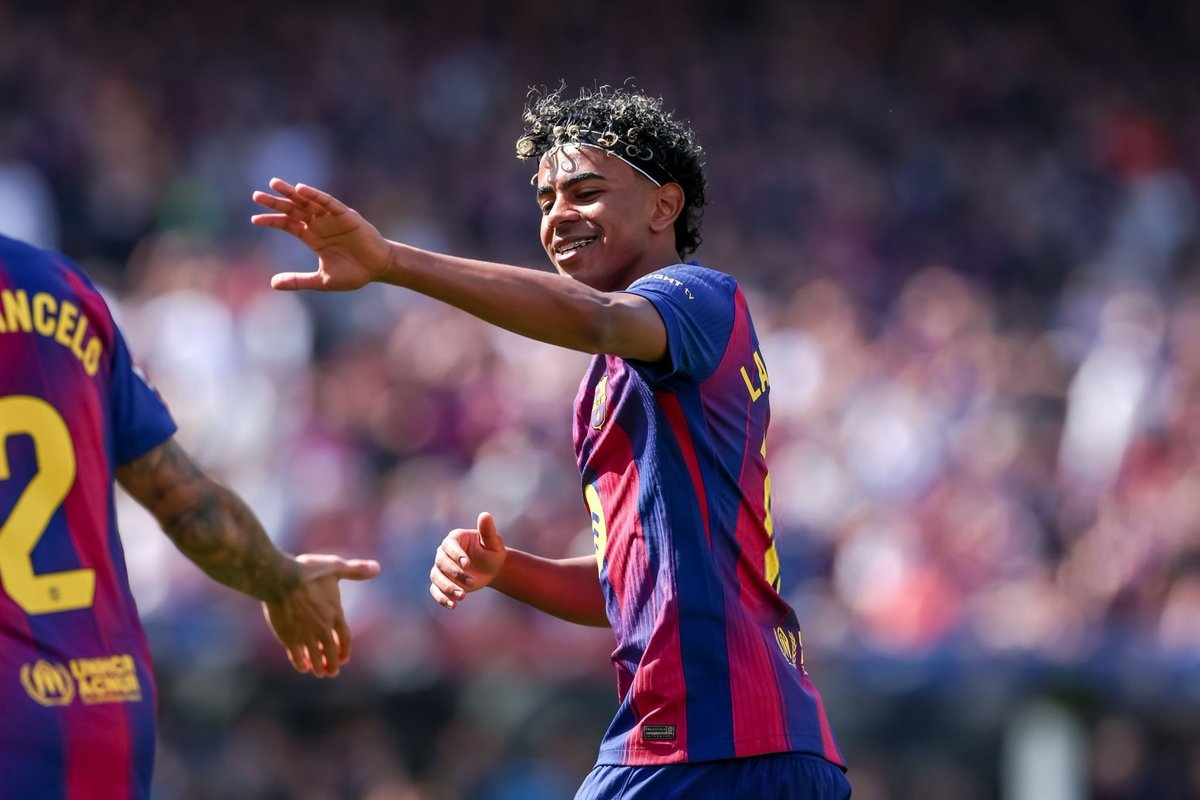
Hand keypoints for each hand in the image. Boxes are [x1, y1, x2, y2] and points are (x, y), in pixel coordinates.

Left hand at [251, 177, 391, 290]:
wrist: (378, 269)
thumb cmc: (353, 274)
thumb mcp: (321, 280)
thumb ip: (299, 281)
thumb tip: (272, 284)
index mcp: (313, 237)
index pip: (288, 224)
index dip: (272, 220)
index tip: (255, 219)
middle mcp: (320, 224)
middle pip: (293, 209)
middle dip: (276, 202)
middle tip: (256, 195)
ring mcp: (332, 218)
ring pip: (308, 202)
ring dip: (292, 193)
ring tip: (275, 184)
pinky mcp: (347, 216)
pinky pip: (329, 203)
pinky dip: (316, 196)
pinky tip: (302, 189)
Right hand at [262, 554, 381, 676]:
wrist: (281, 580)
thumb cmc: (308, 572)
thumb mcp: (336, 567)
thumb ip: (356, 570)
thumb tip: (378, 568)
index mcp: (335, 614)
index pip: (345, 638)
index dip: (345, 649)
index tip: (344, 658)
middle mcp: (323, 628)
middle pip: (331, 652)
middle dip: (332, 663)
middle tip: (332, 672)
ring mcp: (306, 634)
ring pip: (315, 657)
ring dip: (318, 666)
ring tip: (318, 672)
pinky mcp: (289, 638)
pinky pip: (297, 656)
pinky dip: (300, 663)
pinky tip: (302, 666)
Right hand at [429, 512, 506, 609]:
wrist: (491, 569)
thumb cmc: (492, 552)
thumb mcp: (494, 543)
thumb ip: (488, 530)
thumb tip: (485, 515)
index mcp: (454, 539)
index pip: (449, 545)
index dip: (456, 554)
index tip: (467, 564)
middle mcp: (443, 552)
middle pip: (441, 563)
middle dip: (455, 573)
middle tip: (472, 582)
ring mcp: (441, 568)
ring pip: (436, 577)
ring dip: (447, 587)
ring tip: (462, 597)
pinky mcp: (441, 582)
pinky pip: (435, 590)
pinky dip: (441, 598)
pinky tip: (452, 606)